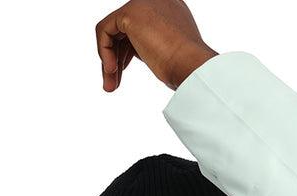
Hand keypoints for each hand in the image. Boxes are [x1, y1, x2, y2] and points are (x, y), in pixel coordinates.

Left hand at [94, 0, 218, 91]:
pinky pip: (104, 31)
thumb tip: (126, 58)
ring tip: (111, 85)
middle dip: (115, 58)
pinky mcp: (130, 13)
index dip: (127, 50)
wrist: (192, 67)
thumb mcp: (168, 55)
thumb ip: (150, 47)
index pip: (139, 26)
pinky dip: (104, 52)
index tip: (123, 70)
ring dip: (108, 61)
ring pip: (112, 32)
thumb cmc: (186, 70)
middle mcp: (156, 1)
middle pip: (123, 29)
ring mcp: (143, 3)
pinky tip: (111, 70)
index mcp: (170, 8)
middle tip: (112, 84)